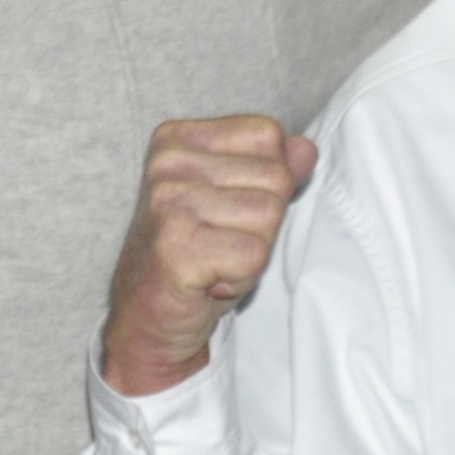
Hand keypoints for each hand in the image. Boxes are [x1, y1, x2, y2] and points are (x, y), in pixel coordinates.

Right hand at [98, 117, 317, 400]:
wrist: (147, 319)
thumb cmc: (194, 258)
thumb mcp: (235, 204)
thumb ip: (271, 170)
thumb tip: (306, 148)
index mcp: (177, 140)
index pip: (267, 135)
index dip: (264, 182)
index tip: (225, 214)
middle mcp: (167, 163)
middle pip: (275, 177)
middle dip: (263, 223)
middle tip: (220, 244)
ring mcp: (168, 202)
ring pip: (269, 215)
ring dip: (253, 252)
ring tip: (214, 261)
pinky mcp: (176, 244)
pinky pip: (254, 255)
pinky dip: (241, 279)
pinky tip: (209, 281)